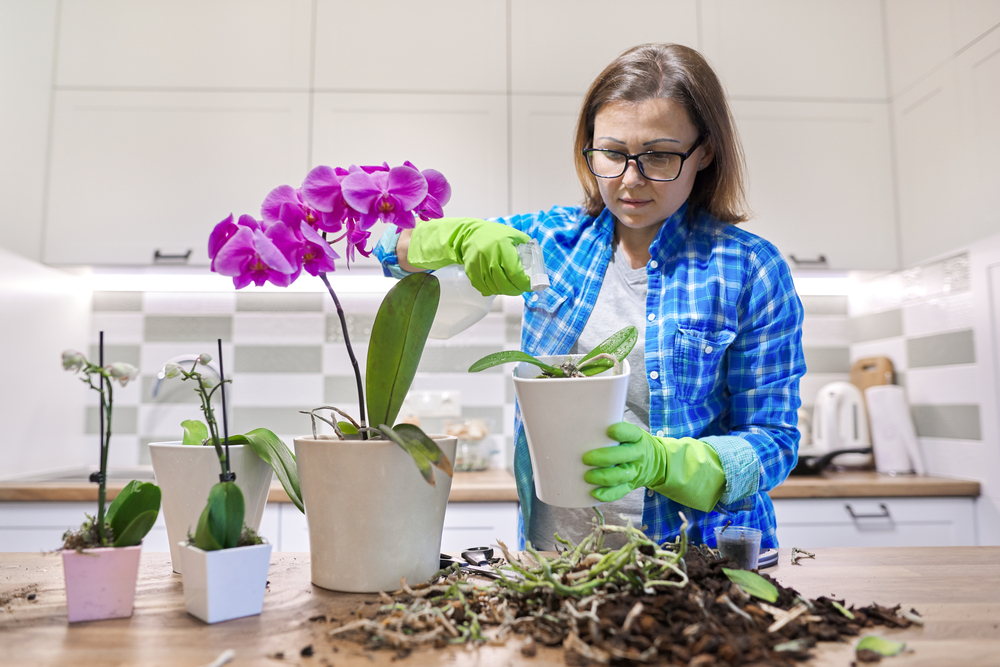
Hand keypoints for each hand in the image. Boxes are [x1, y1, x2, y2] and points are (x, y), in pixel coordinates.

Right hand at [407, 217, 531, 295]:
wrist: (470, 234)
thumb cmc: (495, 234)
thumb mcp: (514, 234)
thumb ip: (527, 246)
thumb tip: (538, 261)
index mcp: (503, 247)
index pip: (515, 273)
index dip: (524, 283)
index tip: (531, 285)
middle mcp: (490, 257)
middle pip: (505, 284)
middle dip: (517, 290)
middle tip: (522, 287)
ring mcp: (478, 265)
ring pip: (495, 288)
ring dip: (505, 291)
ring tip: (511, 287)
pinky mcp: (471, 271)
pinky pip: (484, 288)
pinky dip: (493, 290)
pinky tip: (498, 286)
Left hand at [582, 422, 725, 510]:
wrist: (653, 460)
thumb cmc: (629, 441)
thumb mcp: (628, 431)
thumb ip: (612, 426)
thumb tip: (587, 424)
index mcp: (637, 437)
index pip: (631, 433)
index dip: (621, 432)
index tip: (609, 431)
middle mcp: (638, 454)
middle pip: (624, 456)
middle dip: (604, 457)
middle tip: (586, 458)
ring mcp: (635, 471)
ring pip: (621, 476)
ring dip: (603, 477)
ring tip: (587, 476)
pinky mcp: (631, 485)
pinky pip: (620, 492)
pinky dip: (607, 494)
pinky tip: (594, 493)